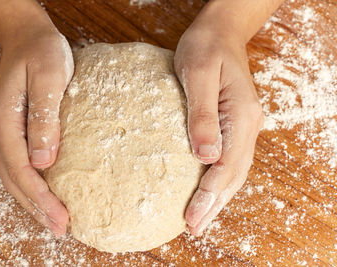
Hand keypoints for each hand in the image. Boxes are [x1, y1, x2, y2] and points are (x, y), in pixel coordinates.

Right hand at [0, 24, 73, 235]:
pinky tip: (44, 195)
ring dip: (33, 202)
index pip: (22, 170)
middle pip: (14, 179)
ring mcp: (4, 131)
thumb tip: (44, 162)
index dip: (40, 198)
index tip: (62, 219)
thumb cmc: (42, 53)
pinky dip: (31, 186)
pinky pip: (19, 165)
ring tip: (53, 222)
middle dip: (36, 208)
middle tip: (61, 230)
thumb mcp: (49, 78)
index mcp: (5, 120)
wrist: (29, 37)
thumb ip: (44, 118)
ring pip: (14, 176)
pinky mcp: (15, 130)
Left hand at [174, 25, 263, 235]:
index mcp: (241, 115)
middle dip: (215, 204)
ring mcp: (242, 126)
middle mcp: (247, 125)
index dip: (210, 194)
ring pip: (233, 170)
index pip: (227, 165)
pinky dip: (218, 180)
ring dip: (218, 197)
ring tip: (200, 219)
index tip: (192, 217)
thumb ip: (202, 115)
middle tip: (195, 229)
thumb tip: (205, 157)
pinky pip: (229, 159)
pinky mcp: (233, 124)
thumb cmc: (206, 47)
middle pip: (234, 174)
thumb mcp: (198, 74)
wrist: (219, 32)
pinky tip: (206, 190)